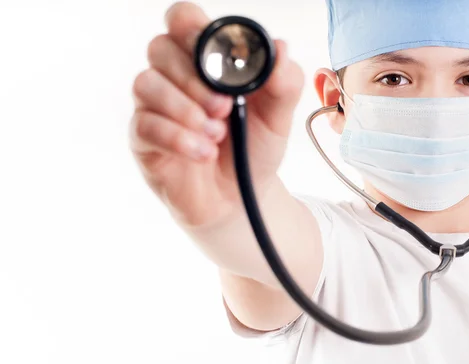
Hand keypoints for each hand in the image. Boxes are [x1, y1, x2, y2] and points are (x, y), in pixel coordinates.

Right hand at [130, 2, 303, 226]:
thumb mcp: (279, 116)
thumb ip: (284, 81)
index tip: (224, 60)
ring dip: (185, 109)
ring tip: (216, 134)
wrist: (241, 198)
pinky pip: (144, 124)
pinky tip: (203, 152)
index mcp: (206, 60)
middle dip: (195, 77)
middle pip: (161, 47)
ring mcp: (155, 106)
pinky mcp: (144, 138)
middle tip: (224, 107)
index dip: (196, 30)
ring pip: (146, 83)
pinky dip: (177, 138)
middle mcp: (175, 76)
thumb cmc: (254, 148)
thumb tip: (280, 47)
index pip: (184, 19)